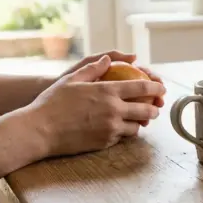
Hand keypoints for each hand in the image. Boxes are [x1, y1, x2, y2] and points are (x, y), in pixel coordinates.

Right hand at [29, 56, 165, 157]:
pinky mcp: (105, 142)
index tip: (162, 88)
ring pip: (137, 127)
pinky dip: (124, 132)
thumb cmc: (52, 102)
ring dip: (140, 122)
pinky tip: (119, 128)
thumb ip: (93, 69)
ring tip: (138, 119)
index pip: (142, 87)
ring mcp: (110, 128)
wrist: (39, 131)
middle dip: (155, 108)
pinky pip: (122, 137)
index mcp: (108, 91)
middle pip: (146, 110)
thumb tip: (108, 60)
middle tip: (155, 107)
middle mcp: (113, 110)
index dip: (156, 87)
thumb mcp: (71, 79)